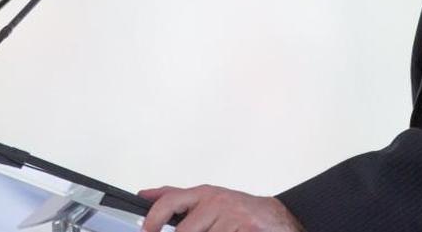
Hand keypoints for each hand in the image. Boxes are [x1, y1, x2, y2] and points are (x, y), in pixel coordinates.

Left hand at [138, 184, 304, 231]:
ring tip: (220, 231)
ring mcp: (231, 217)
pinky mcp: (244, 230)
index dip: (154, 218)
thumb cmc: (239, 211)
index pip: (170, 201)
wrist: (275, 218)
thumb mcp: (207, 199)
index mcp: (204, 194)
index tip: (146, 230)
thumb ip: (176, 198)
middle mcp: (216, 203)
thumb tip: (145, 194)